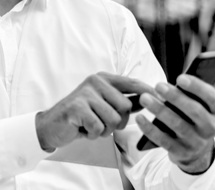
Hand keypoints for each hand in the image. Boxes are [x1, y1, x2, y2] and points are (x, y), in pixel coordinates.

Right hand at [36, 72, 154, 150]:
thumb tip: (148, 101)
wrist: (52, 126)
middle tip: (101, 123)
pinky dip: (92, 134)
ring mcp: (85, 93)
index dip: (148, 92)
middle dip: (118, 122)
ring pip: (113, 119)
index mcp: (104, 79)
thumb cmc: (81, 117)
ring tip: (91, 125)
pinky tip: (82, 129)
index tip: (162, 99)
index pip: (133, 83)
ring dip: (104, 130)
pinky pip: (98, 127)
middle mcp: (95, 81)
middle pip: (126, 107)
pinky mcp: (77, 107)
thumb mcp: (103, 105)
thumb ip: (124, 101)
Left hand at [136, 74, 214, 173]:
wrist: (196, 150)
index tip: (180, 77)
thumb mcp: (207, 101)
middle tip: (158, 85)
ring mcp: (196, 142)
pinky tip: (140, 117)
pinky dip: (150, 129)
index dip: (196, 87)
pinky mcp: (181, 153)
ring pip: (177, 125)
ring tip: (144, 98)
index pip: (211, 97)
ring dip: (159, 111)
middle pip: (193, 111)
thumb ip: (213, 80)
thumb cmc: (197, 115)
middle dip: (175, 97)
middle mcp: (210, 127)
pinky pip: (164, 141)